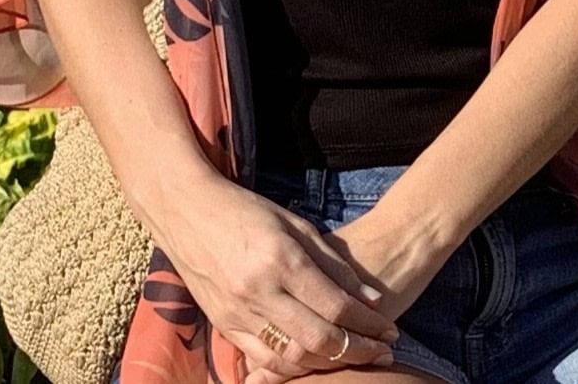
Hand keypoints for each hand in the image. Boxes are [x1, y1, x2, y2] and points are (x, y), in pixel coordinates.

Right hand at [242, 201, 451, 383]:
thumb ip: (334, 264)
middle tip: (383, 353)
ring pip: (291, 358)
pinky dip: (291, 367)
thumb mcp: (296, 224)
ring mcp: (238, 312)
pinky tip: (314, 362)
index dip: (368, 324)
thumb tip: (371, 299)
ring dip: (328, 365)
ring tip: (353, 359)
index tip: (389, 331)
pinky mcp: (223, 326)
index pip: (336, 306)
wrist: (188, 211)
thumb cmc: (247, 210)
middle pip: (318, 339)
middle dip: (357, 351)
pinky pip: (262, 359)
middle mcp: (260, 291)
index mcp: (282, 259)